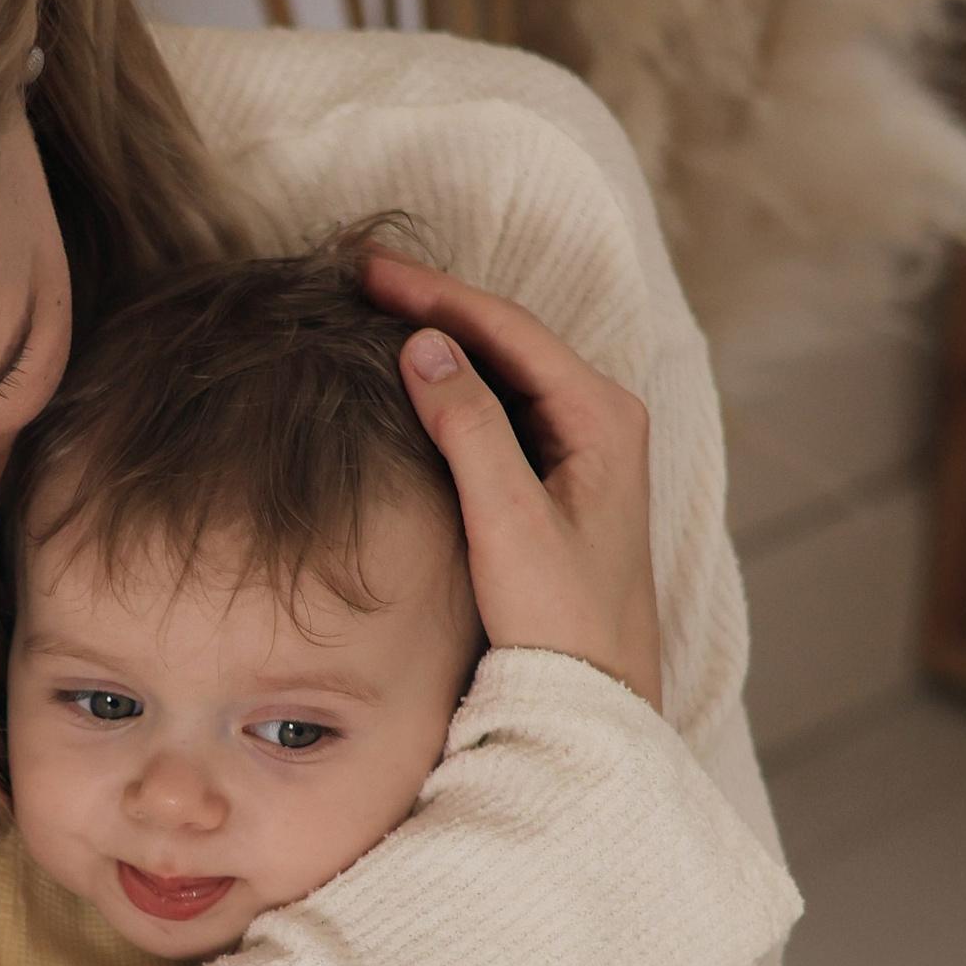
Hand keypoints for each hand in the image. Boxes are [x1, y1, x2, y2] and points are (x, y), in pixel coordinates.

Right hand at [360, 251, 663, 710]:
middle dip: (436, 304)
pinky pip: (503, 406)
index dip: (436, 293)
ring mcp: (582, 446)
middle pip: (507, 338)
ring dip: (444, 338)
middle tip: (363, 277)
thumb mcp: (509, 520)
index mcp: (602, 416)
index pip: (508, 329)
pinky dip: (455, 382)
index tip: (370, 270)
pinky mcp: (560, 476)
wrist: (592, 695)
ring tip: (379, 309)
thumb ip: (469, 427)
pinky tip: (415, 374)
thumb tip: (423, 345)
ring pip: (504, 369)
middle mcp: (600, 418)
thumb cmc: (563, 618)